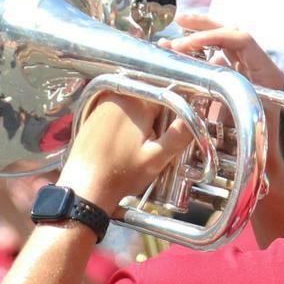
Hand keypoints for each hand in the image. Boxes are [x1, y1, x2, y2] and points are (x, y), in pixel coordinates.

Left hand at [57, 91, 196, 214]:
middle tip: (154, 146)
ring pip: (136, 108)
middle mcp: (118, 97)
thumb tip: (198, 118)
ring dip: (143, 124)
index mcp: (136, 102)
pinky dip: (127, 127)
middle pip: (151, 101)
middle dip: (158, 121)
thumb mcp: (156, 158)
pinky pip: (120, 114)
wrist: (85, 187)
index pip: (168, 97)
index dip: (174, 116)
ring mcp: (103, 105)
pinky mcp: (95, 115)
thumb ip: (179, 135)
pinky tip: (124, 147)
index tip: (171, 134)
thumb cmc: (118, 175)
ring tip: (137, 148)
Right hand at [165, 16, 283, 186]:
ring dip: (201, 34)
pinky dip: (200, 50)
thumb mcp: (236, 115)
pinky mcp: (237, 79)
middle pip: (232, 33)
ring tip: (177, 29)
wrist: (258, 167)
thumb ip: (222, 89)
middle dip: (205, 25)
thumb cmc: (251, 147)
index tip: (186, 44)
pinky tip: (181, 49)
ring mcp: (249, 72)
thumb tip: (203, 60)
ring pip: (224, 42)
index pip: (241, 38)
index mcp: (267, 73)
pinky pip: (218, 56)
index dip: (212, 35)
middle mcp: (260, 67)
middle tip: (179, 21)